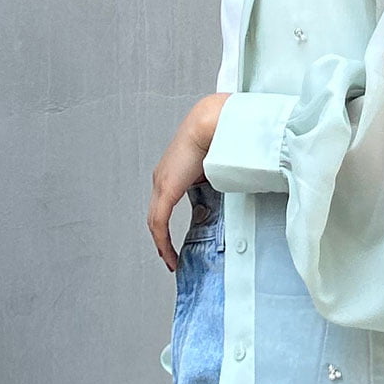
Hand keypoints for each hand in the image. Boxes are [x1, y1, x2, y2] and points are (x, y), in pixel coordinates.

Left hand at [148, 94, 228, 270]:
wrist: (214, 123)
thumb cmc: (220, 137)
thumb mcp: (216, 168)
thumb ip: (216, 185)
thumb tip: (228, 196)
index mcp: (172, 172)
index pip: (162, 205)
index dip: (166, 226)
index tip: (173, 243)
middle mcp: (162, 178)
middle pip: (155, 216)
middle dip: (162, 240)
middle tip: (170, 258)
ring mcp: (161, 183)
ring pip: (154, 222)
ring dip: (162, 244)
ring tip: (171, 261)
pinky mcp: (166, 189)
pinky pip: (159, 223)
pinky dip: (163, 241)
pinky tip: (170, 254)